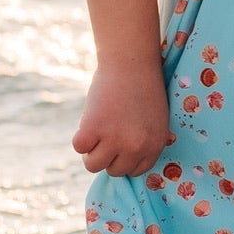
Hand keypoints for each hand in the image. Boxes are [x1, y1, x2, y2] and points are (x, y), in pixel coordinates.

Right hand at [73, 63, 170, 177]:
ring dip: (91, 151)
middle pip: (114, 171)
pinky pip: (79, 147)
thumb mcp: (154, 120)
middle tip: (106, 134)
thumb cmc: (142, 87)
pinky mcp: (93, 129)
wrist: (131, 62)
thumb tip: (120, 162)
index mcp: (155, 145)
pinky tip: (90, 120)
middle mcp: (136, 147)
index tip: (119, 146)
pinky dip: (80, 136)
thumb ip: (142, 142)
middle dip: (107, 155)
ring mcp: (114, 140)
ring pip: (93, 165)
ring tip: (96, 130)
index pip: (135, 170)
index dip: (124, 158)